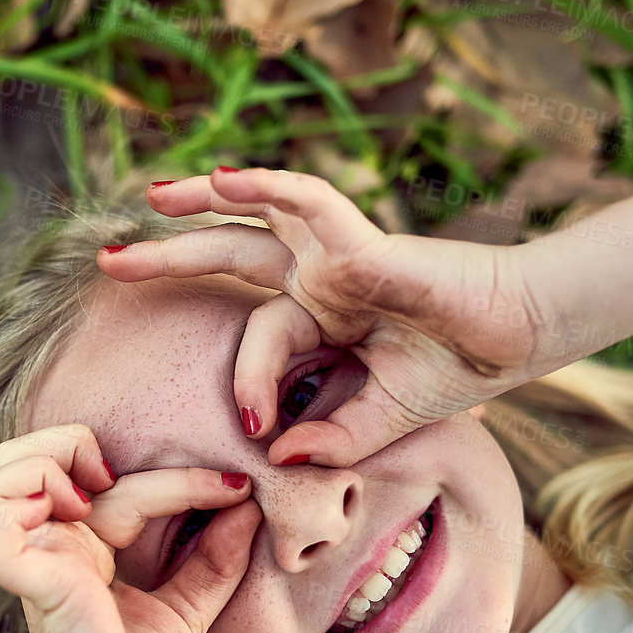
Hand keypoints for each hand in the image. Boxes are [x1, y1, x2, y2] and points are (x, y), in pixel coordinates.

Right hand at [0, 423, 260, 632]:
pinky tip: (74, 519)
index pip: (106, 480)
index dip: (173, 473)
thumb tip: (248, 505)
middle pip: (21, 455)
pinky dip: (25, 506)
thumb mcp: (186, 610)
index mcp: (74, 551)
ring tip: (88, 499)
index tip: (235, 490)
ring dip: (43, 467)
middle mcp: (45, 550)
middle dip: (69, 443)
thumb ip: (214, 560)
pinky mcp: (29, 585)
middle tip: (115, 482)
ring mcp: (31, 565)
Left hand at [100, 167, 579, 468]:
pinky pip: (305, 200)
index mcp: (321, 317)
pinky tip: (218, 178)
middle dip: (168, 259)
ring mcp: (338, 253)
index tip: (256, 428)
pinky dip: (263, 186)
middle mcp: (320, 278)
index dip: (252, 383)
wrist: (524, 339)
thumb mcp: (381, 419)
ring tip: (150, 197)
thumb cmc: (459, 371)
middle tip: (108, 262)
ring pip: (254, 217)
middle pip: (229, 258)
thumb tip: (278, 454)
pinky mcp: (363, 239)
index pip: (258, 339)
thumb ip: (330, 439)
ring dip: (199, 205)